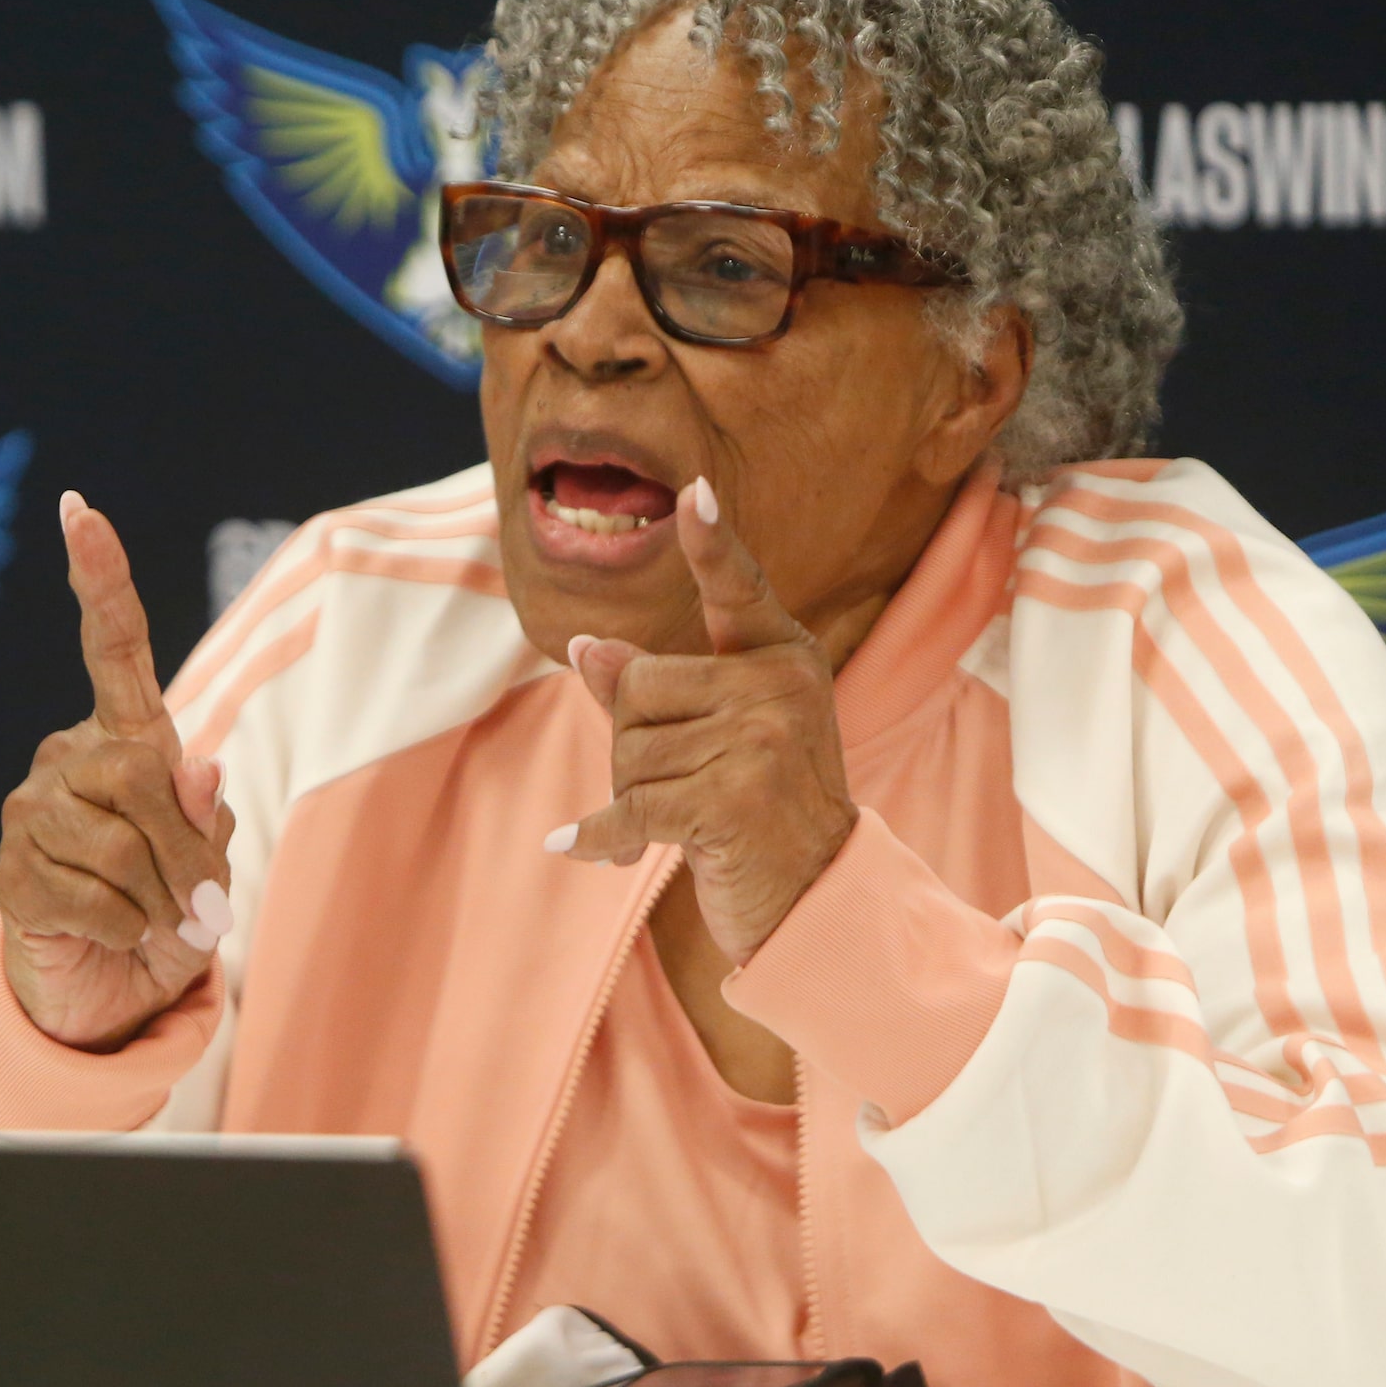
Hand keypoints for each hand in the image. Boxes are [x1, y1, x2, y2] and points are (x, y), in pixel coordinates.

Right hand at [0, 492, 236, 1050]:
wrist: (114, 989)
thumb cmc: (171, 910)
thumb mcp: (211, 865)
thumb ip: (209, 817)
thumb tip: (201, 766)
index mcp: (126, 740)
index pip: (114, 646)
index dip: (100, 578)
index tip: (78, 508)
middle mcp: (69, 760)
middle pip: (141, 779)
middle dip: (188, 853)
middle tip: (199, 902)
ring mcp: (29, 811)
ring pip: (116, 846)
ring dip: (159, 899)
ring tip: (154, 917)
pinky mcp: (8, 872)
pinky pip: (88, 897)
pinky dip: (126, 929)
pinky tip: (117, 934)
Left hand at [546, 478, 855, 964]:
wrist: (818, 895)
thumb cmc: (761, 806)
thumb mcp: (719, 733)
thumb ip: (657, 687)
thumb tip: (586, 646)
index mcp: (783, 657)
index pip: (738, 589)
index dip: (712, 543)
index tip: (694, 491)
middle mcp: (778, 689)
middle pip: (637, 687)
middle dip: (632, 744)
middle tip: (679, 786)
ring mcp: (759, 744)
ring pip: (628, 752)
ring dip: (632, 797)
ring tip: (683, 821)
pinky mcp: (731, 803)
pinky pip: (631, 808)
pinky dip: (596, 834)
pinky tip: (566, 844)